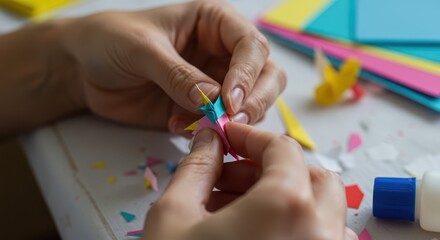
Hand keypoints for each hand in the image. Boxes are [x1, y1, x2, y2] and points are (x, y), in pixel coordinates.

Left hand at [62, 0, 285, 134]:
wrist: (84, 69)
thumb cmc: (111, 40)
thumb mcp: (143, 49)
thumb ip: (177, 74)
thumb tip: (213, 100)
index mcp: (214, 23)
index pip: (251, 45)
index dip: (247, 73)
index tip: (229, 100)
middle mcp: (222, 52)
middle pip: (266, 75)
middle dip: (255, 99)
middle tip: (233, 121)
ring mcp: (214, 83)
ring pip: (250, 104)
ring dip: (232, 121)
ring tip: (200, 126)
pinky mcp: (200, 109)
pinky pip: (220, 125)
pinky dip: (207, 132)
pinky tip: (176, 127)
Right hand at [143, 123, 357, 239]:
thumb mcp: (174, 217)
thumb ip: (196, 167)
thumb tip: (208, 141)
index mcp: (286, 206)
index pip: (283, 149)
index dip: (252, 138)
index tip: (230, 138)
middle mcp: (321, 234)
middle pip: (311, 176)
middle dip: (268, 168)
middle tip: (226, 176)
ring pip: (320, 211)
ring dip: (281, 197)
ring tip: (233, 210)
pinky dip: (292, 227)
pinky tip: (252, 237)